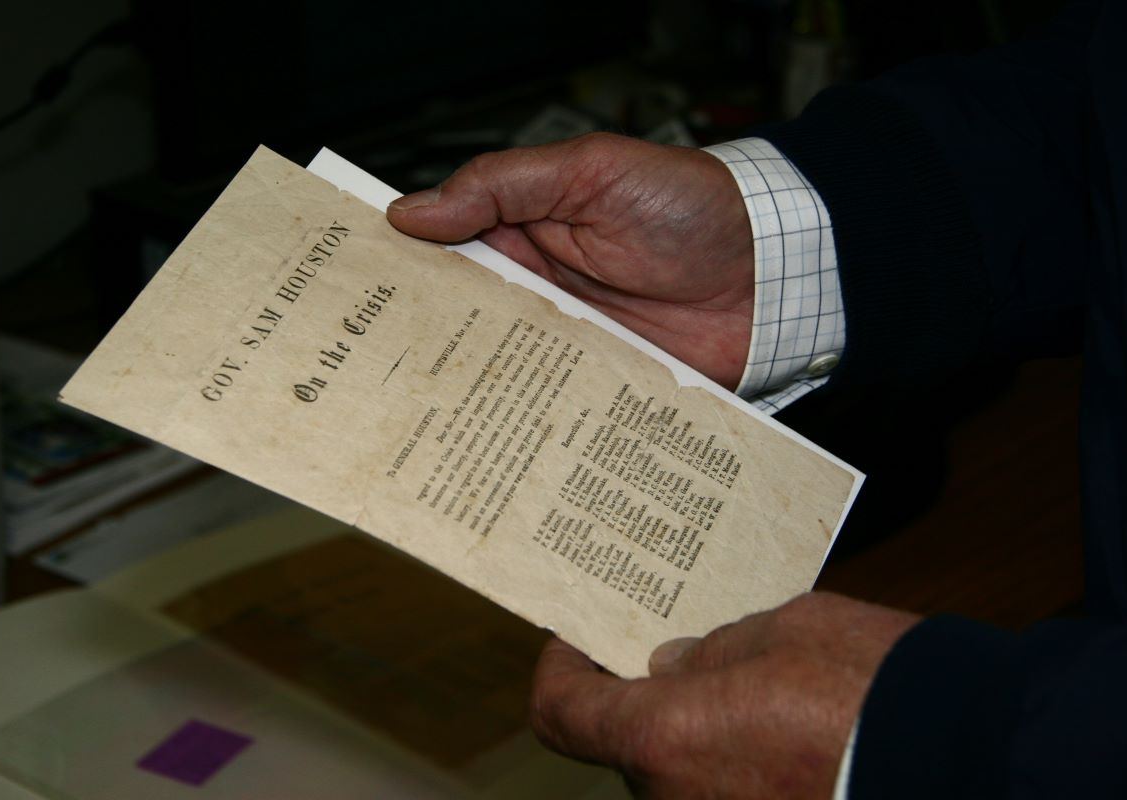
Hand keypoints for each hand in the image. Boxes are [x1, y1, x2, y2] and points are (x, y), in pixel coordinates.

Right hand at [387, 133, 754, 388]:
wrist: (771, 270)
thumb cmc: (688, 206)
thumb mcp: (590, 172)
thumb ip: (503, 185)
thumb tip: (413, 210)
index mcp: (523, 231)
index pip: (443, 249)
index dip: (400, 267)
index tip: (354, 293)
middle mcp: (537, 290)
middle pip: (461, 319)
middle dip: (420, 343)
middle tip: (369, 373)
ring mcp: (567, 340)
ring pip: (500, 368)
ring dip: (468, 388)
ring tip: (416, 419)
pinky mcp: (600, 382)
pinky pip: (554, 404)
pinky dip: (527, 421)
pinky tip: (492, 442)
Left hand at [529, 592, 919, 798]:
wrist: (970, 759)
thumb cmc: (871, 686)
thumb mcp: (782, 630)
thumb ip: (711, 651)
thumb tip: (672, 666)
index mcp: (664, 737)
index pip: (563, 713)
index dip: (559, 670)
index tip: (574, 638)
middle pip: (630, 744)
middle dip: (649, 697)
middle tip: (682, 645)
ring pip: (684, 773)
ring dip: (699, 731)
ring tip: (754, 683)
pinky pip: (728, 793)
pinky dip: (738, 762)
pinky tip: (785, 728)